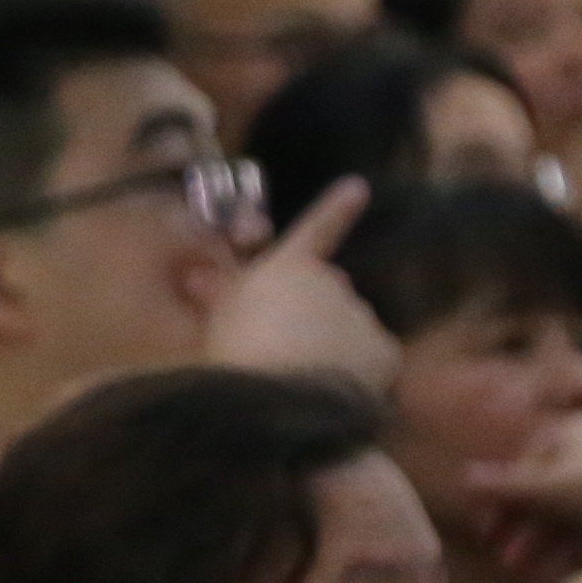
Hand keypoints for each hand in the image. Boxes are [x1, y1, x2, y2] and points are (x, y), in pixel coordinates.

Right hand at [207, 177, 394, 387]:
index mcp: (288, 268)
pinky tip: (330, 391)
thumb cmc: (237, 354)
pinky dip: (356, 374)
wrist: (280, 395)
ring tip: (300, 378)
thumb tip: (197, 276)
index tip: (358, 187)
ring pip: (347, 330)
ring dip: (330, 347)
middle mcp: (332, 282)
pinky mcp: (384, 350)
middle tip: (282, 347)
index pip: (316, 231)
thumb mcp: (217, 319)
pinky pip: (370, 361)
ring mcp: (362, 315)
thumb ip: (217, 294)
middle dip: (312, 314)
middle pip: (327, 295)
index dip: (336, 209)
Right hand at [454, 410, 581, 582]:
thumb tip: (465, 478)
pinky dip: (577, 552)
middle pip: (551, 495)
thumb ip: (501, 486)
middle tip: (505, 561)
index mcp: (574, 430)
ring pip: (574, 517)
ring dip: (545, 547)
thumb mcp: (539, 486)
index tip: (487, 531)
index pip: (526, 465)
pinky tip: (557, 579)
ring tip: (525, 576)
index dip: (503, 500)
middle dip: (524, 532)